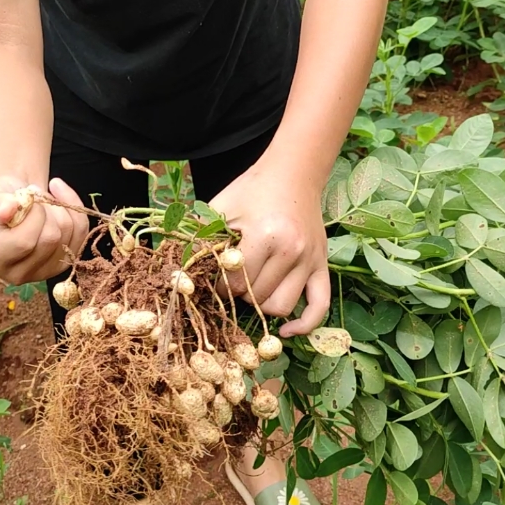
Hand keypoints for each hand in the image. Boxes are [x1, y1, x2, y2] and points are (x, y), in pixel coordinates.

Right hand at [0, 175, 88, 284]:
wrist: (13, 207)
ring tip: (43, 198)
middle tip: (35, 193)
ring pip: (68, 235)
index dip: (33, 213)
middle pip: (50, 239)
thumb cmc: (0, 201)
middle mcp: (17, 273)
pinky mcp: (62, 265)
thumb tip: (7, 211)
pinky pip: (81, 233)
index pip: (25, 241)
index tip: (26, 195)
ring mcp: (43, 273)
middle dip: (48, 208)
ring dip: (60, 207)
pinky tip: (59, 198)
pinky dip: (75, 209)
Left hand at [210, 162, 329, 336]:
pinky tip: (286, 331)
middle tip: (230, 279)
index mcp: (265, 235)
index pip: (234, 282)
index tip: (212, 277)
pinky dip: (304, 324)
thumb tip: (182, 273)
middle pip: (256, 297)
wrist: (293, 173)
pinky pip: (319, 306)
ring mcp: (310, 260)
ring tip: (252, 287)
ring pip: (281, 306)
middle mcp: (292, 251)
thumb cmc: (252, 190)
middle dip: (237, 294)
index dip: (217, 286)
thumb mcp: (221, 208)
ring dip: (261, 304)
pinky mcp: (322, 265)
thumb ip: (203, 239)